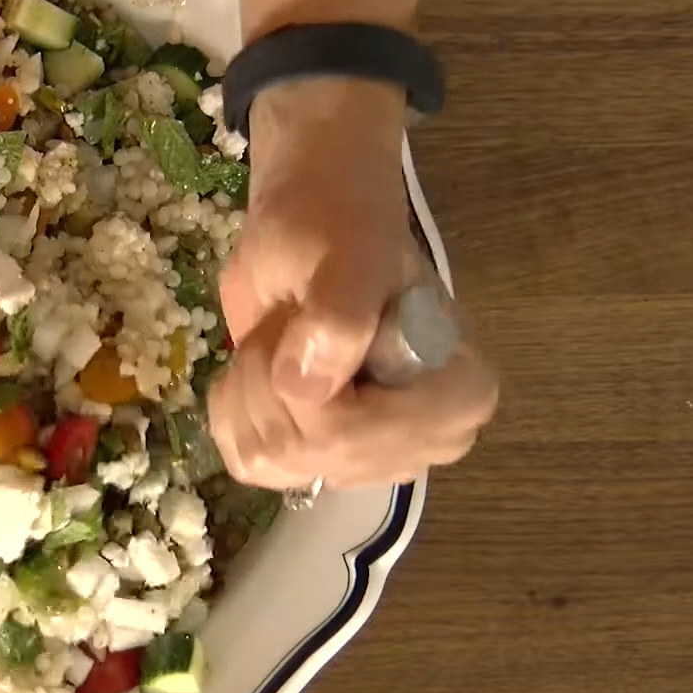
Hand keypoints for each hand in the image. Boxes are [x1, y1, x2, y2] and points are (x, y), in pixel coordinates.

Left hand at [209, 79, 497, 490]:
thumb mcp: (348, 254)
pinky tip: (262, 370)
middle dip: (267, 381)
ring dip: (249, 388)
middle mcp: (425, 444)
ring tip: (280, 340)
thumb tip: (304, 389)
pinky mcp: (323, 465)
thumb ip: (340, 316)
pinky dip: (234, 409)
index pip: (353, 435)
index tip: (303, 322)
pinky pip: (250, 463)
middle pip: (307, 453)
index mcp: (459, 396)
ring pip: (270, 461)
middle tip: (286, 325)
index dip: (301, 389)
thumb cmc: (340, 229)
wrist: (315, 227)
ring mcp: (373, 461)